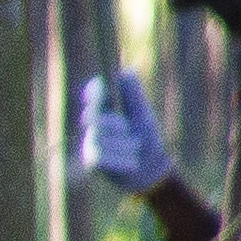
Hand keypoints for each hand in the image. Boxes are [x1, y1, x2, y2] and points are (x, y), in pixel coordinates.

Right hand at [72, 70, 171, 195]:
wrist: (151, 168)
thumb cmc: (146, 137)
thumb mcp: (143, 114)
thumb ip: (134, 94)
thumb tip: (128, 71)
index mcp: (105, 108)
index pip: (93, 92)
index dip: (94, 91)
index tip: (99, 92)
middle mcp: (93, 124)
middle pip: (96, 118)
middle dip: (118, 126)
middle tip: (130, 133)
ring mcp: (89, 142)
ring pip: (102, 140)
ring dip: (127, 146)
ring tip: (134, 151)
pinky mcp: (91, 161)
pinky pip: (103, 157)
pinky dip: (123, 161)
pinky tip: (130, 164)